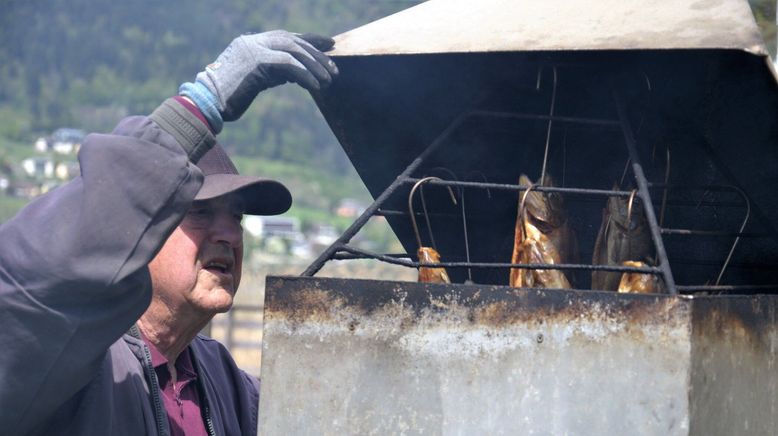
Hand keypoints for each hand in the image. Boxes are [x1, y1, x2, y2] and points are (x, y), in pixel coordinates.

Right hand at [180, 30, 337, 129]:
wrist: (207, 104)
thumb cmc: (229, 98)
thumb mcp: (255, 80)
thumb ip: (273, 72)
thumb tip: (297, 73)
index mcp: (250, 42)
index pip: (285, 36)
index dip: (309, 40)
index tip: (329, 45)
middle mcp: (252, 41)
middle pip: (292, 41)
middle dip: (316, 54)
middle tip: (334, 68)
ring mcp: (253, 48)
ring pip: (293, 51)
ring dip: (314, 66)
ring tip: (329, 80)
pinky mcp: (256, 62)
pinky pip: (289, 65)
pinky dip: (305, 75)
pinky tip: (316, 86)